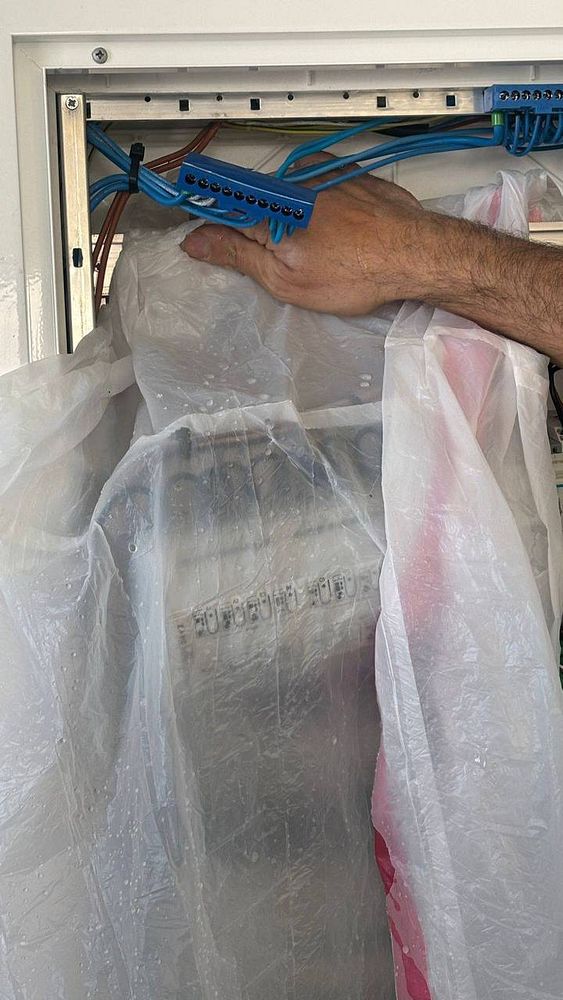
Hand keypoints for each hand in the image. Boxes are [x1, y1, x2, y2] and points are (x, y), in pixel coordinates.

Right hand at [181, 168, 426, 315]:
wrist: (415, 254)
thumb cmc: (353, 274)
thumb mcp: (285, 279)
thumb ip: (237, 255)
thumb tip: (193, 241)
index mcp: (268, 207)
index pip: (219, 203)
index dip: (210, 220)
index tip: (205, 236)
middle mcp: (290, 183)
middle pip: (255, 200)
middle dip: (259, 226)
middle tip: (286, 260)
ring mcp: (321, 174)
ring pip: (287, 193)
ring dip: (292, 216)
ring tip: (321, 249)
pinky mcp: (346, 173)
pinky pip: (317, 185)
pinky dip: (318, 204)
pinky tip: (337, 230)